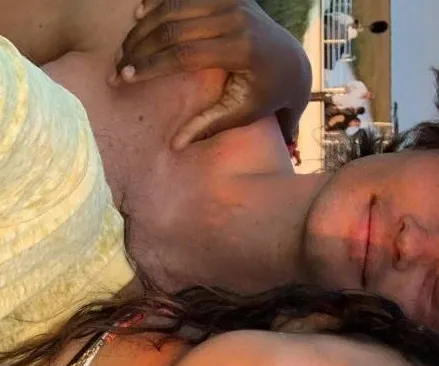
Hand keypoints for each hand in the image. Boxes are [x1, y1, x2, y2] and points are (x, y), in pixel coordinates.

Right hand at [114, 0, 311, 149]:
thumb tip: (174, 146)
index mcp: (240, 49)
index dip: (150, 65)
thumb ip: (207, 125)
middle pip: (173, 27)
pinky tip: (139, 14)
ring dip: (145, 26)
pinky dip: (160, 1)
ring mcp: (232, 0)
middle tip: (117, 67)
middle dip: (139, 48)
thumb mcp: (240, 113)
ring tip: (124, 47)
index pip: (183, 53)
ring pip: (175, 6)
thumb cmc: (266, 95)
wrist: (292, 65)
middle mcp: (236, 17)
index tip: (124, 78)